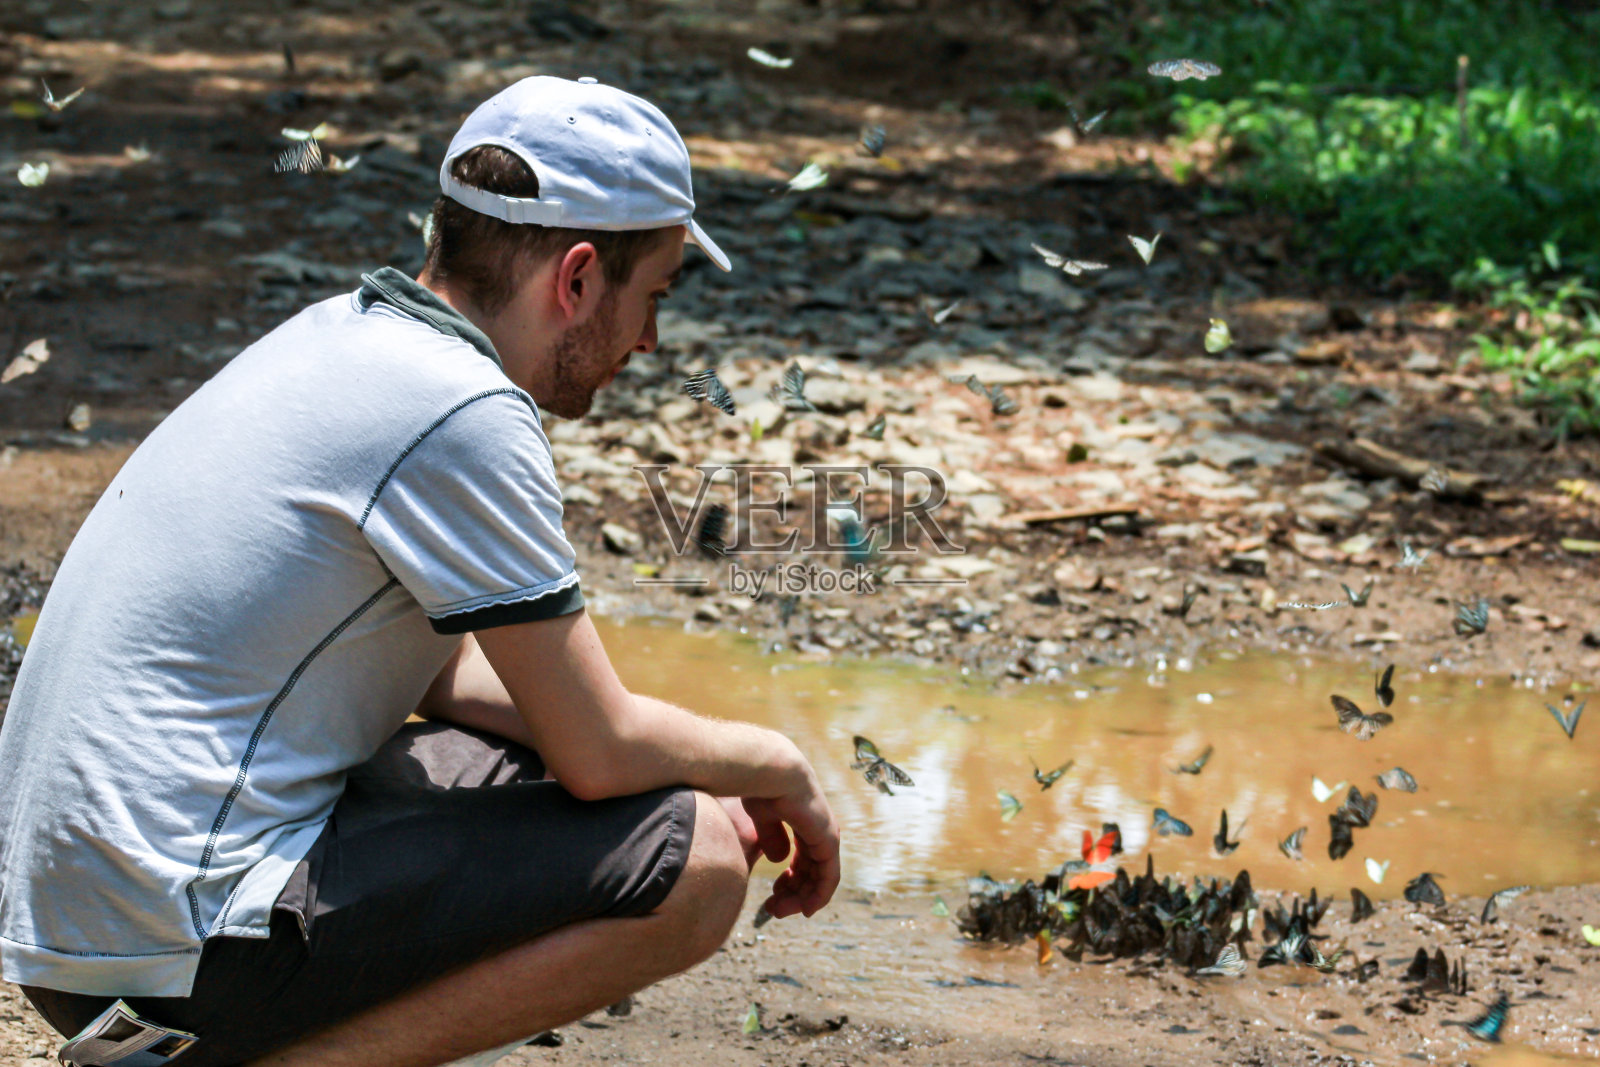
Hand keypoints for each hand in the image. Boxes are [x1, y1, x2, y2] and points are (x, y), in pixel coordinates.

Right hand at [740, 769, 838, 919]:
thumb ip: (772, 838)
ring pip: (819, 879)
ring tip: (779, 911)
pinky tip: (806, 909)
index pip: (803, 859)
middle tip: (773, 909)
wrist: (772, 772)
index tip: (774, 894)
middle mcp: (820, 830)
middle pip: (810, 871)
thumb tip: (779, 859)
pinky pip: (829, 878)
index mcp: (805, 822)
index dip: (790, 879)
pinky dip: (819, 896)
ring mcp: (827, 836)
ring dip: (801, 899)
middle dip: (792, 892)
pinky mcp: (829, 842)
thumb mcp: (763, 818)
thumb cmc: (762, 787)